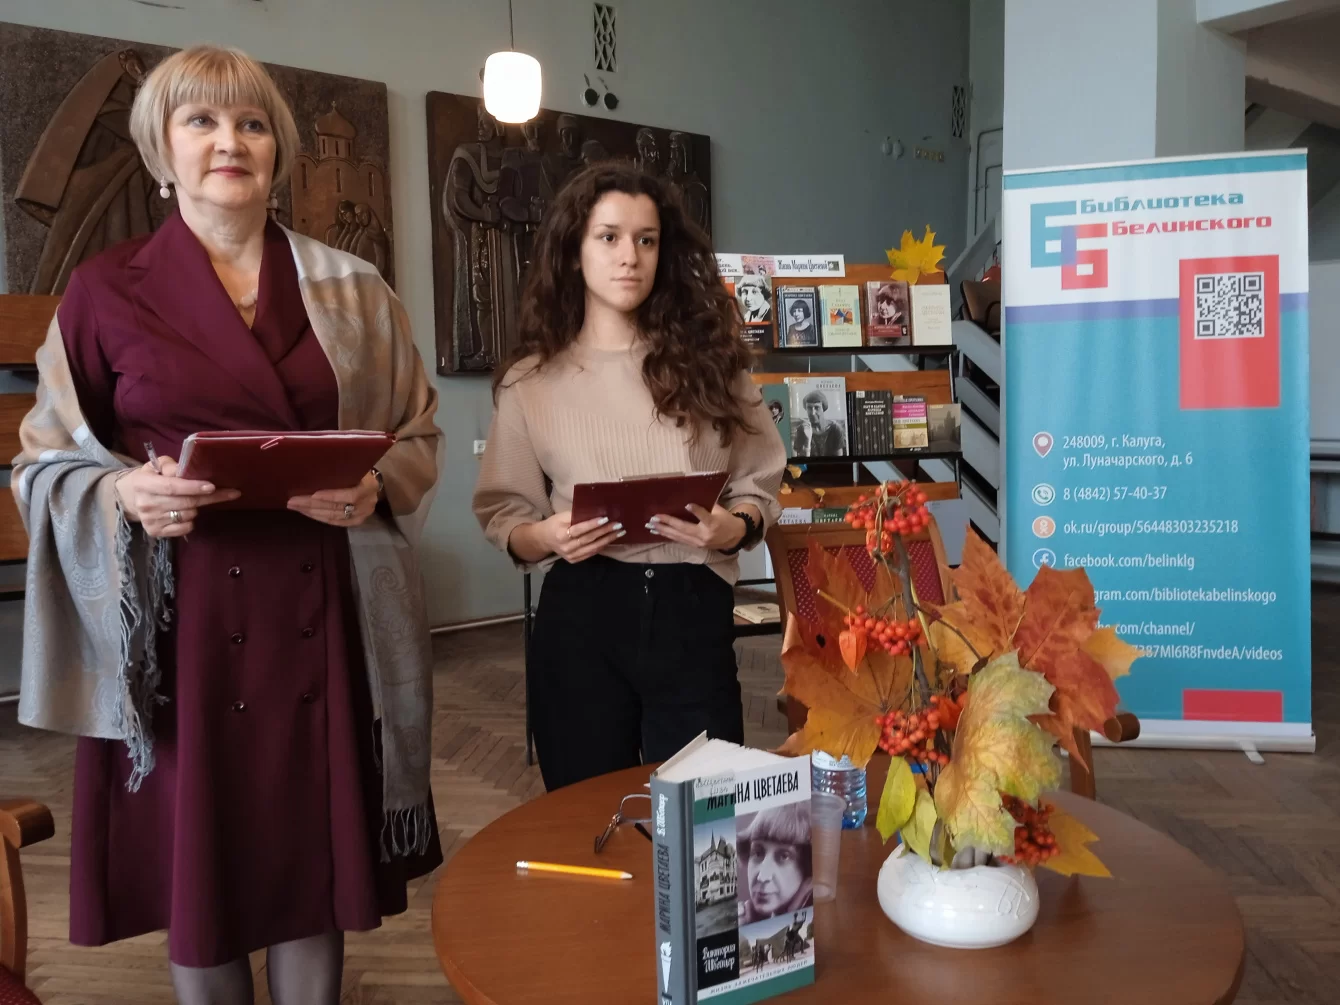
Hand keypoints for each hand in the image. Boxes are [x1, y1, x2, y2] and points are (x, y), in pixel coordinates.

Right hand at [114, 458, 240, 537]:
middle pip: (185, 502)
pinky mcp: (155, 532)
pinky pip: (185, 528)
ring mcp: (150, 520)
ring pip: (188, 515)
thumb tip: (185, 470)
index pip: (172, 487)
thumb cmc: (153, 477)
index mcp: (143, 483)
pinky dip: (191, 521)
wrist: (132, 497)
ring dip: (197, 508)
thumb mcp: (158, 466)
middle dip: (209, 497)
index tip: (212, 486)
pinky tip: (185, 513)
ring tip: (191, 500)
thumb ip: (171, 465)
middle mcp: (145, 503)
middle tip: (229, 492)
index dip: (193, 487)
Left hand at [287, 471, 379, 526]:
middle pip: (338, 507)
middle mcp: (368, 502)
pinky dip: (320, 518)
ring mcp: (363, 514)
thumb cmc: (357, 468)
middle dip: (313, 504)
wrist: (370, 480)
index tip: (312, 494)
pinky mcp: (357, 521)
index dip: (331, 496)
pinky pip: (336, 522)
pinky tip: (307, 512)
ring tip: (295, 506)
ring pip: (335, 516)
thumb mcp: (352, 464)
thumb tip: (312, 464)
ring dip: (313, 512)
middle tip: (293, 501)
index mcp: (370, 486)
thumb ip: (339, 467)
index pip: (351, 495)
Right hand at [537, 511, 625, 562]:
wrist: (544, 539)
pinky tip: (610, 540)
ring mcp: (570, 556)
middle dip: (605, 532)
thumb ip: (576, 515)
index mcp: (561, 534)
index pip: (579, 529)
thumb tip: (595, 512)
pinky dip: (601, 547)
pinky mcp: (574, 560)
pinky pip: (590, 554)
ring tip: (619, 533)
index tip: (605, 518)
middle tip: (618, 525)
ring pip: (592, 548)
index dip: (592, 524)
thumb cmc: (554, 524)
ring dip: (607, 540)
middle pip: (588, 539)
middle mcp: (566, 547)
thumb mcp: (561, 516)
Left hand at [647, 504, 746, 551]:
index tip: (687, 505)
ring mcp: (699, 542)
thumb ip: (707, 506)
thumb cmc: (726, 520)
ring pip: (679, 536)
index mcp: (714, 524)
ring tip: (651, 526)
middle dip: (668, 523)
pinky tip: (659, 532)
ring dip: (664, 531)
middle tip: (654, 518)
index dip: (696, 511)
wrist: (734, 537)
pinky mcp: (695, 546)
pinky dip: (669, 535)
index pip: (705, 517)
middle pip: (685, 529)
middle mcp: (705, 535)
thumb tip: (690, 499)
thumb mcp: (720, 510)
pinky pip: (680, 540)